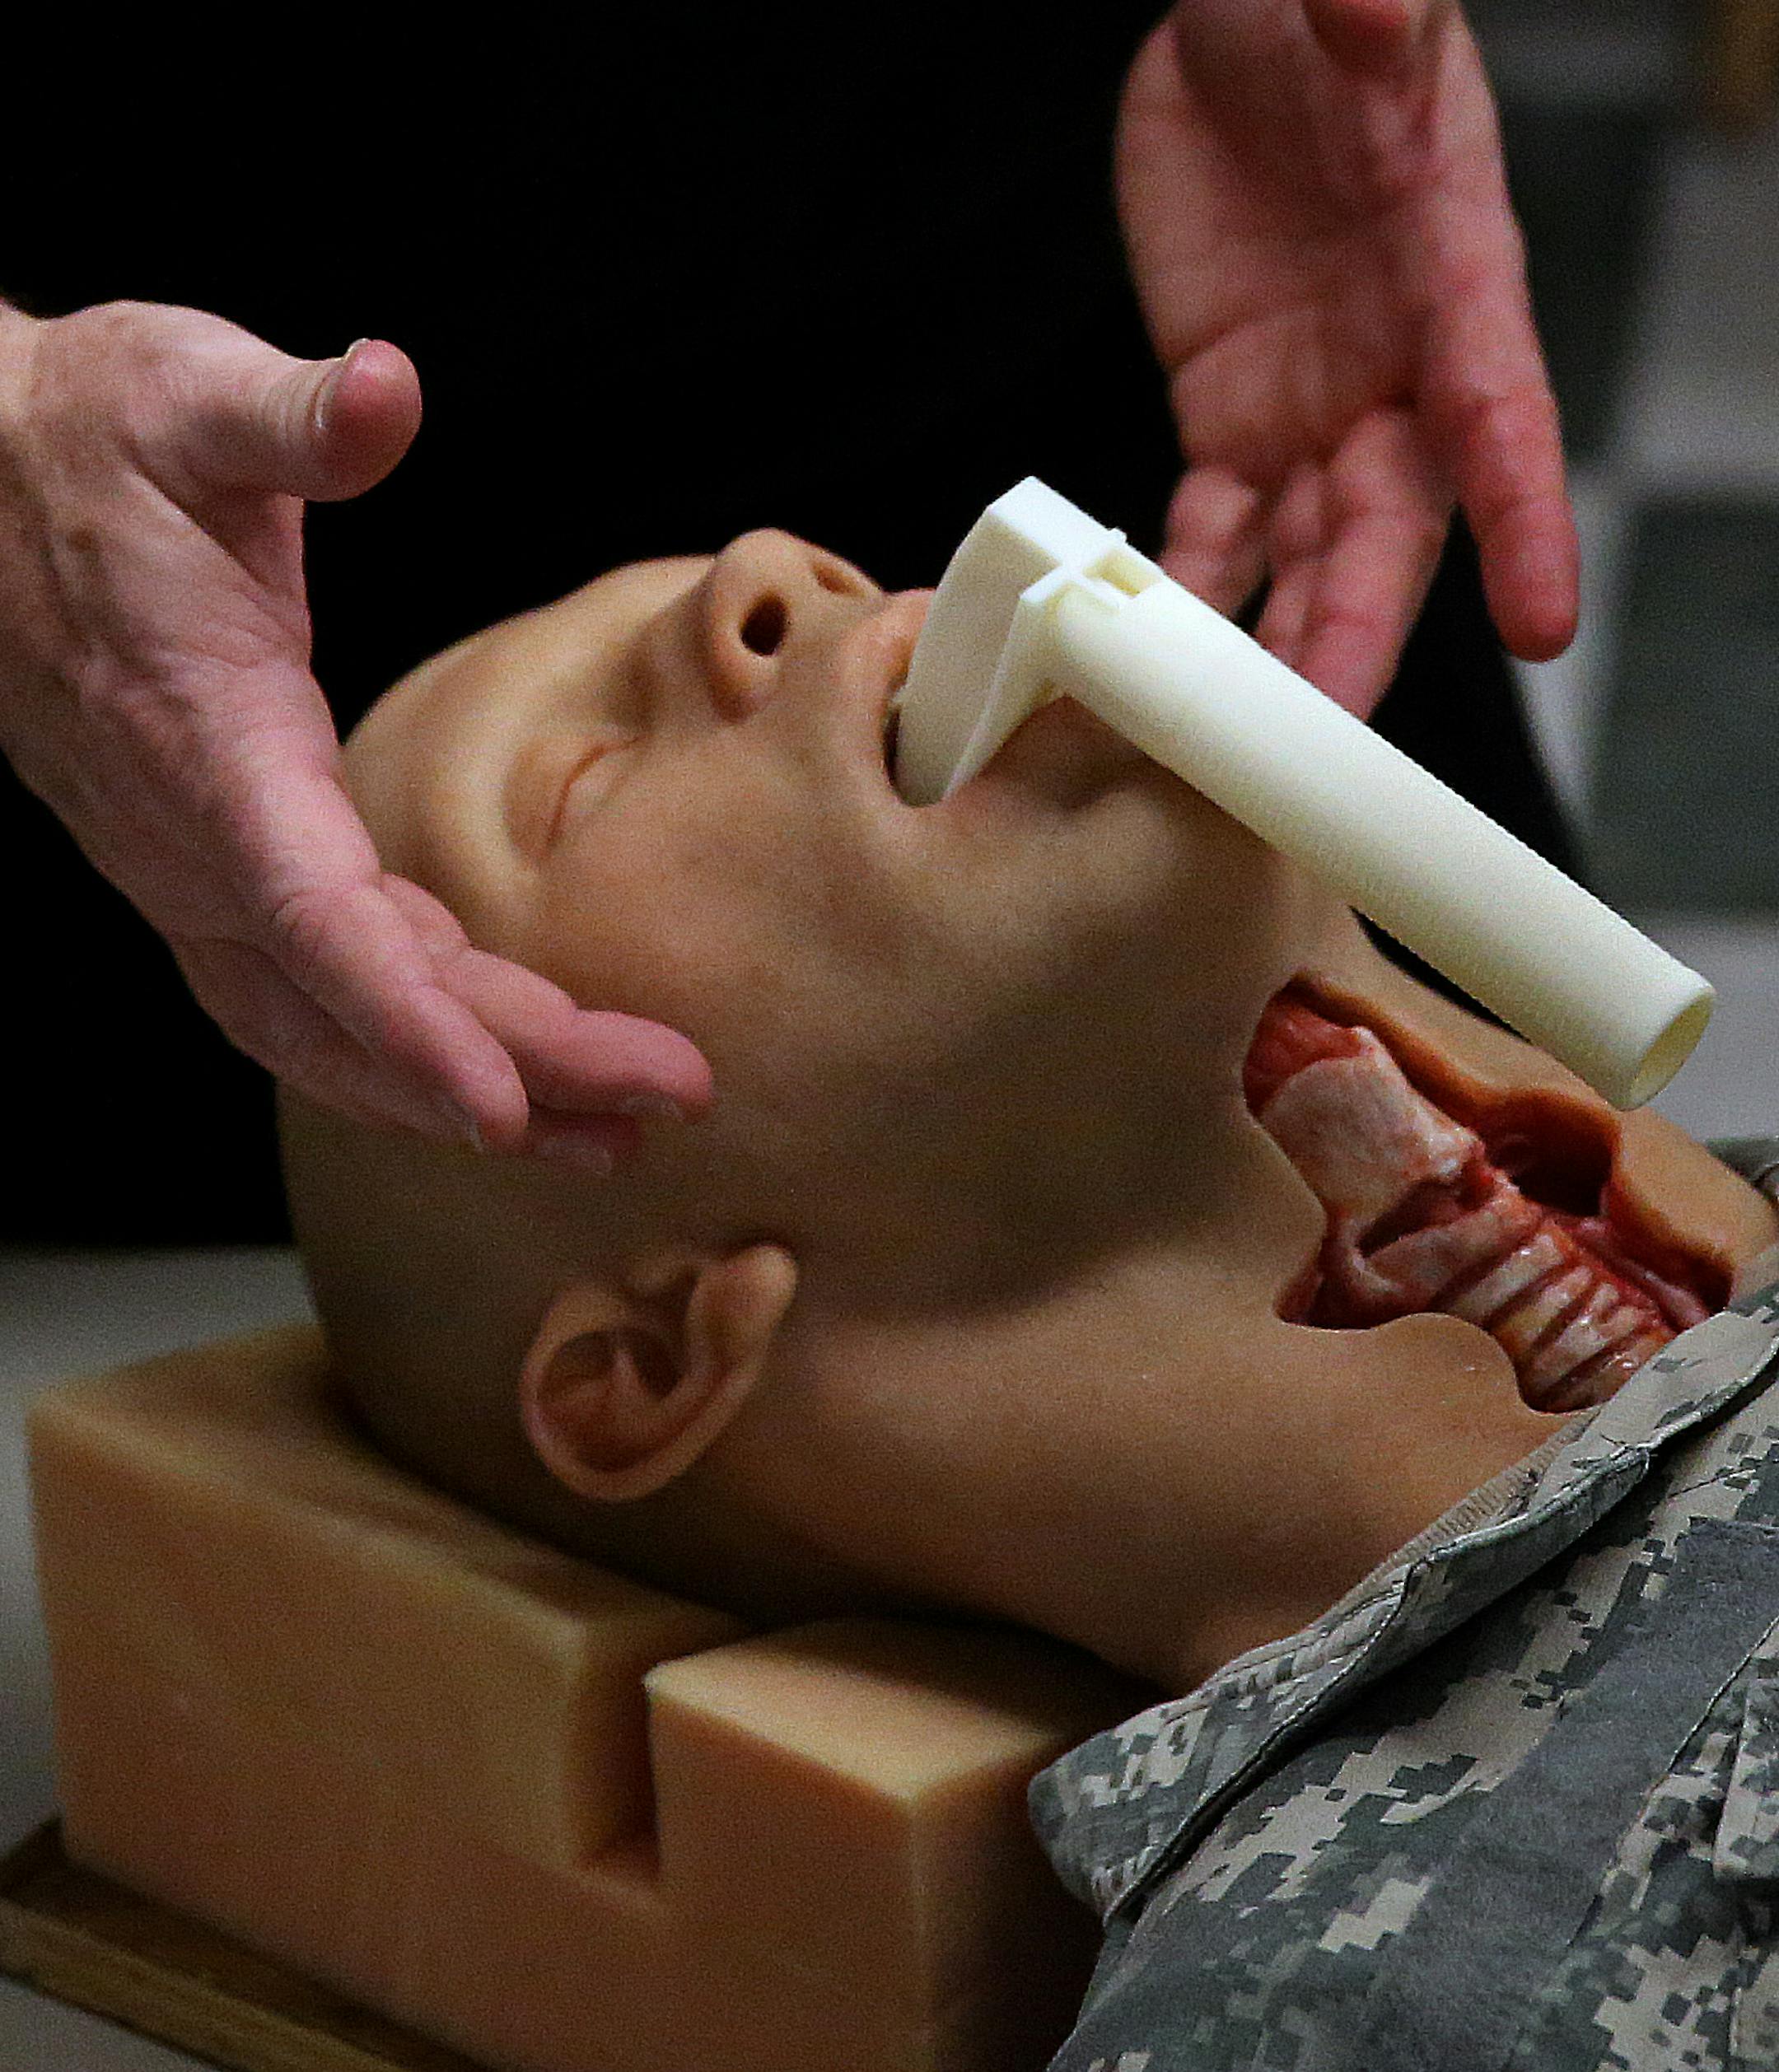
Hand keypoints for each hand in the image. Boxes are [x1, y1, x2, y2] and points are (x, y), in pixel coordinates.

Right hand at [0, 301, 711, 1164]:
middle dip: (514, 1068)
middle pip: (357, 1003)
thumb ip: (289, 415)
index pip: (313, 918)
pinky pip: (324, 990)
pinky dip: (420, 1037)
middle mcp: (193, 840)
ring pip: (335, 1025)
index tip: (506, 1108)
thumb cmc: (88, 437)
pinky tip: (515, 1058)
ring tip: (614, 1127)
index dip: (412, 1023)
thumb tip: (384, 384)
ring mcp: (199, 871)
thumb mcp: (187, 393)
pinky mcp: (221, 870)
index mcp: (204, 743)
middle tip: (665, 1101)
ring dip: (476, 1081)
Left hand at [1118, 0, 1578, 715]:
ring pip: (1306, 557)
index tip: (1542, 621)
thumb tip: (1374, 22)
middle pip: (1390, 528)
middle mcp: (1393, 374)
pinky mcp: (1227, 424)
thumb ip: (1381, 16)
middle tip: (1326, 728)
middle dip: (1363, 629)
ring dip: (1278, 646)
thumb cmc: (1314, 15)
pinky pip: (1212, 531)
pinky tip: (1152, 658)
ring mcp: (1309, 411)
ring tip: (1236, 737)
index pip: (1501, 414)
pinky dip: (1186, 594)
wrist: (1233, 36)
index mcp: (1453, 280)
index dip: (1524, 519)